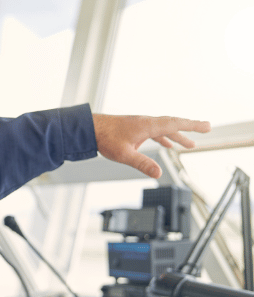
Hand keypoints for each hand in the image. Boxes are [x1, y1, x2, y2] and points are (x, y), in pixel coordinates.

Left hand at [92, 114, 210, 178]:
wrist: (90, 128)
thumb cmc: (104, 138)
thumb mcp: (124, 155)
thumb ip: (142, 164)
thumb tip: (158, 173)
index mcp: (147, 126)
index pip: (175, 124)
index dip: (192, 125)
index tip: (207, 126)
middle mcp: (146, 122)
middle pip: (173, 124)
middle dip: (189, 128)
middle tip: (205, 129)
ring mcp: (140, 125)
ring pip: (163, 129)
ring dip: (176, 136)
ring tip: (188, 144)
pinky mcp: (133, 128)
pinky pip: (153, 132)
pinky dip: (162, 137)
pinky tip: (165, 144)